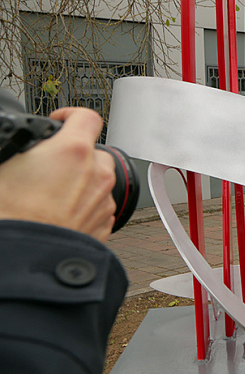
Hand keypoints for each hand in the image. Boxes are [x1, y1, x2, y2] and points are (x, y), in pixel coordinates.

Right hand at [0, 107, 114, 241]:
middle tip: (48, 166)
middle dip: (73, 154)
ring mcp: (104, 199)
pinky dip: (84, 203)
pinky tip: (60, 212)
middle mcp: (97, 173)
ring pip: (98, 178)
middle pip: (93, 150)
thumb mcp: (5, 168)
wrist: (27, 258)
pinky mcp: (106, 222)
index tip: (59, 121)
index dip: (70, 115)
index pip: (86, 116)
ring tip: (51, 193)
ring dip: (80, 180)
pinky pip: (99, 203)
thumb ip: (18, 151)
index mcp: (73, 151)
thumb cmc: (15, 217)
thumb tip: (18, 150)